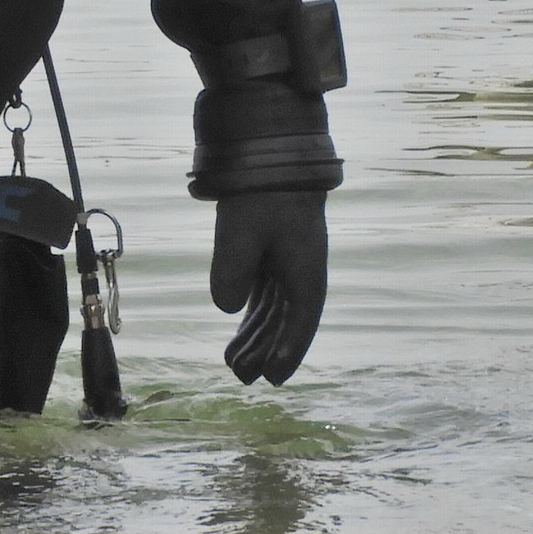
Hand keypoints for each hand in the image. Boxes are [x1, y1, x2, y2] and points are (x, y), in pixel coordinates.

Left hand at [211, 191, 327, 386]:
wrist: (270, 154)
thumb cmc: (260, 193)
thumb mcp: (240, 231)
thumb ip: (232, 271)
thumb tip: (227, 309)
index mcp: (305, 271)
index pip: (299, 322)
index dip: (287, 352)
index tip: (273, 378)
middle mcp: (302, 271)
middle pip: (285, 322)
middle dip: (265, 351)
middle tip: (242, 379)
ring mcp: (289, 261)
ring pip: (274, 310)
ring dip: (256, 336)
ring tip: (232, 364)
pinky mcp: (273, 252)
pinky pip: (265, 293)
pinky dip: (252, 313)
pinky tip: (237, 328)